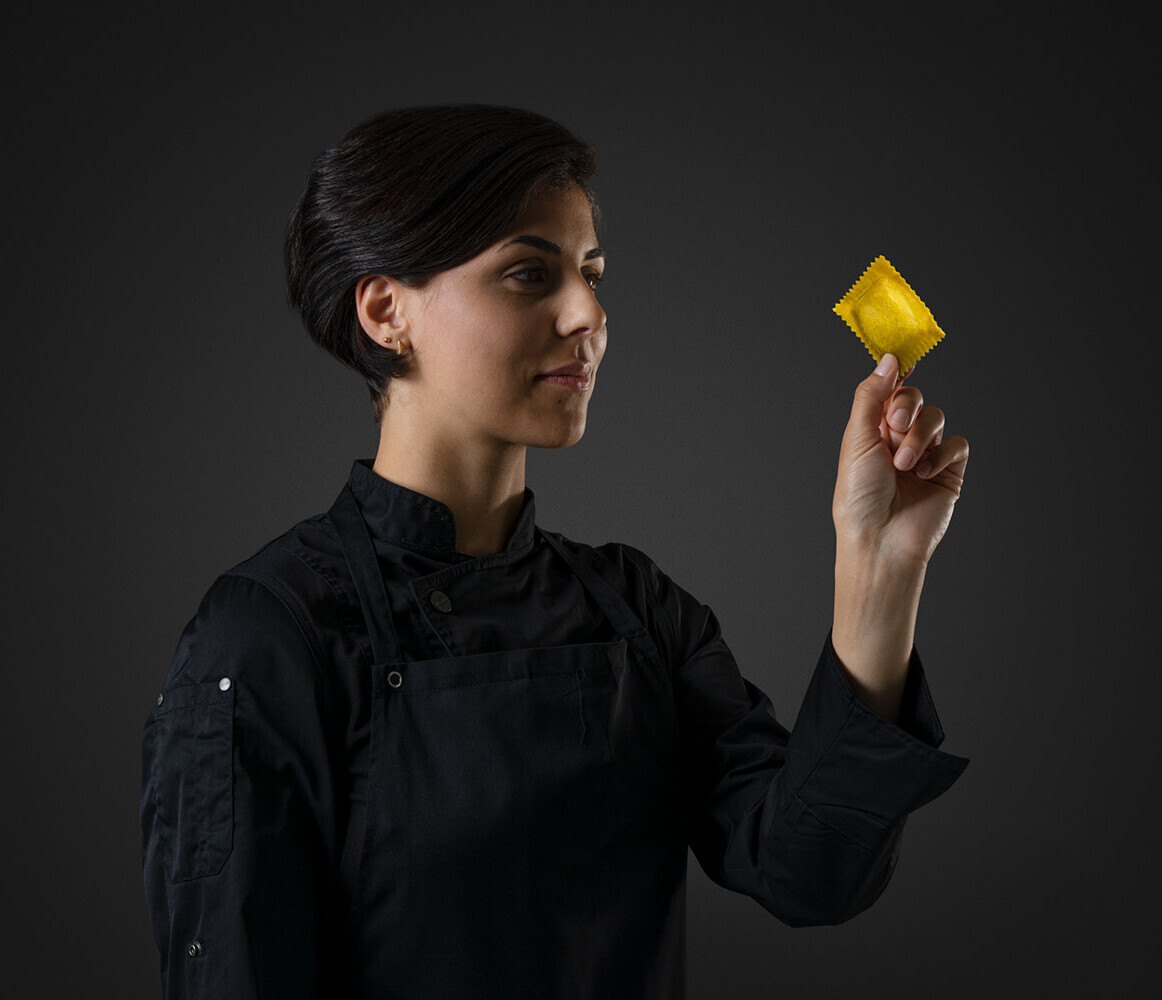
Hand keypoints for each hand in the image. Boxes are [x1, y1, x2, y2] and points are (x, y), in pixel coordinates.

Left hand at [832, 353, 968, 567]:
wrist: (881, 539)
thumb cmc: (859, 496)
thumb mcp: (856, 438)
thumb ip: (871, 396)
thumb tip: (888, 359)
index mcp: (871, 430)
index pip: (888, 392)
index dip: (895, 377)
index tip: (902, 363)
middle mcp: (897, 440)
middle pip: (913, 398)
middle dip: (905, 408)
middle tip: (894, 426)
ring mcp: (924, 455)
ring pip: (936, 418)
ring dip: (919, 437)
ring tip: (905, 465)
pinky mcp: (948, 473)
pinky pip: (957, 444)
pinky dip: (942, 454)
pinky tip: (925, 474)